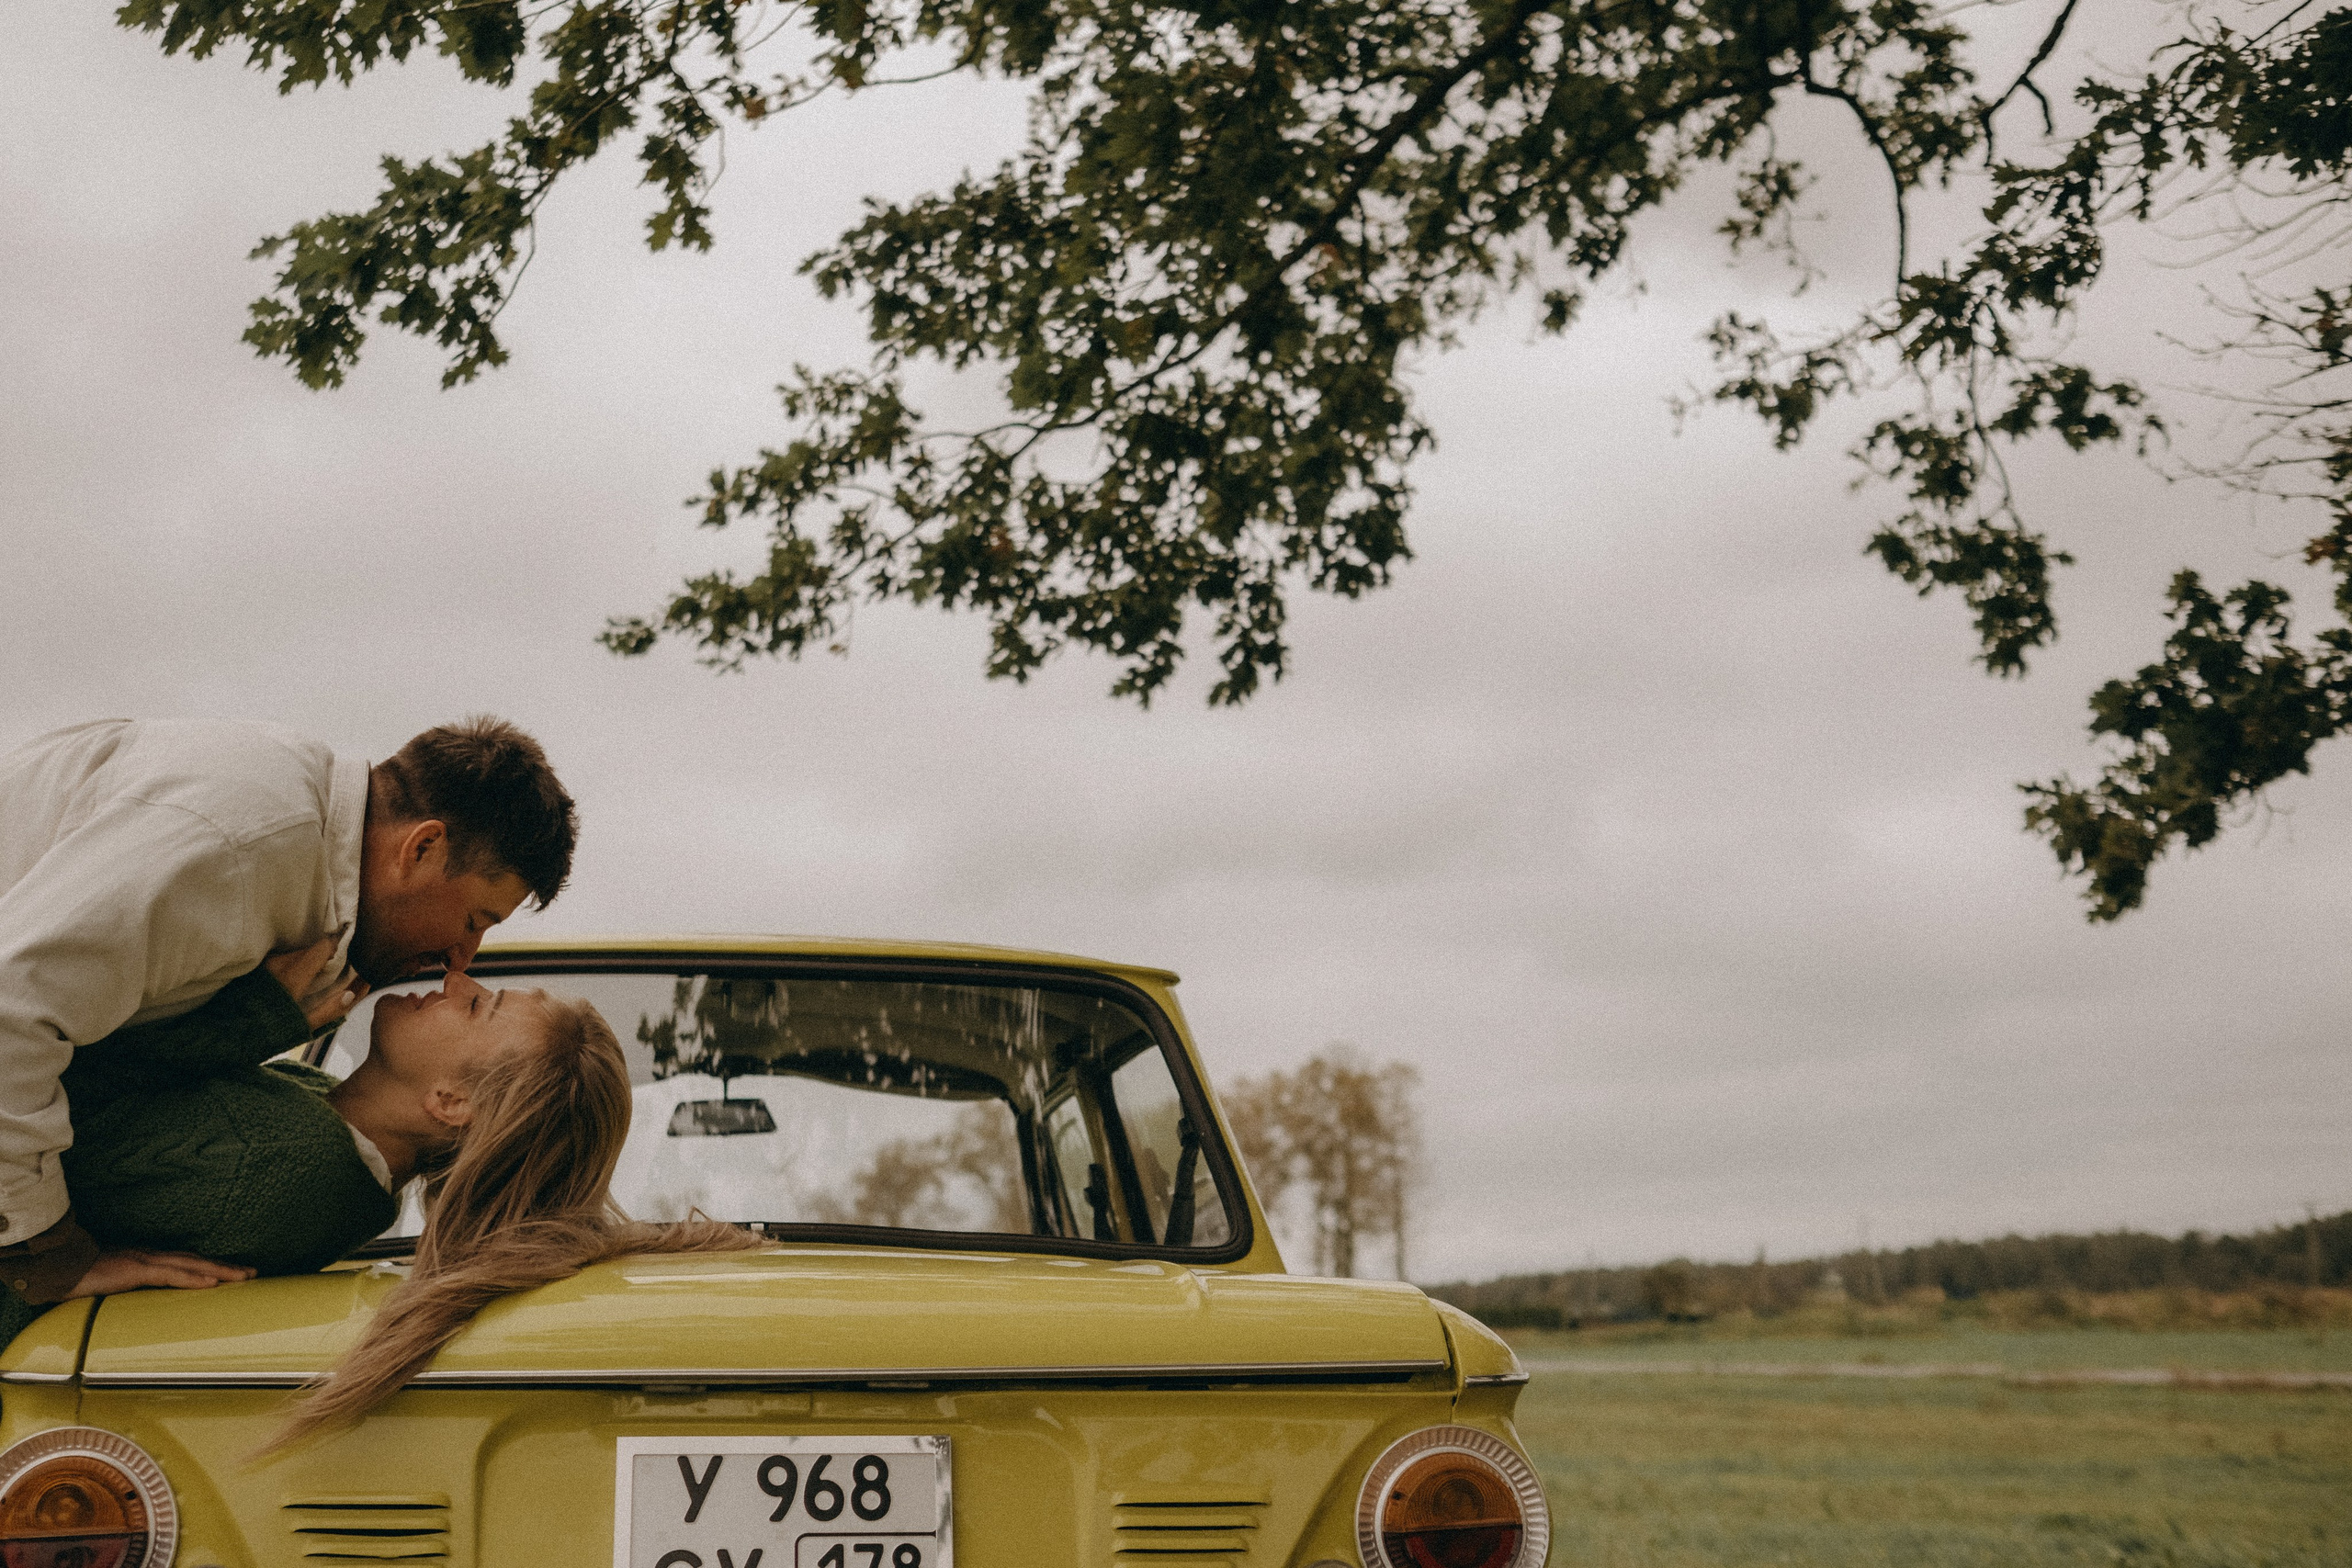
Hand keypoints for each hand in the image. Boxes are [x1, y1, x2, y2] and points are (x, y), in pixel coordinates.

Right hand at [64, 1249, 254, 1299]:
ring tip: (244, 1277)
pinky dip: (193, 1279)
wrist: (57, 1268)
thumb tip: (140, 1307)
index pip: (187, 1262)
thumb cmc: (80, 1278)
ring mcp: (144, 1261)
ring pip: (191, 1265)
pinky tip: (211, 1283)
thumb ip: (129, 1291)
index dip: (211, 1267)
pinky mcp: (135, 1269)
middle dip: (225, 1267)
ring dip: (220, 1271)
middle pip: (196, 1261)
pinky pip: (170, 1275)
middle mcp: (151, 1256)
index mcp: (147, 1260)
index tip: (234, 1273)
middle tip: (252, 1273)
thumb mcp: (112, 1285)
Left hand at [265, 937, 368, 1030]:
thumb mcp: (302, 1028)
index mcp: (292, 976)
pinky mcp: (257, 966)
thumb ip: (331, 1009)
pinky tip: (293, 985)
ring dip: (309, 963)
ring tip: (314, 982)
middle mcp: (278, 963)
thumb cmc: (265, 1034)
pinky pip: (283, 959)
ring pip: (298, 954)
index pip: (324, 946)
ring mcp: (265, 963)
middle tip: (335, 975)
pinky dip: (294, 967)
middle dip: (326, 959)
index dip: (340, 949)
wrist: (223, 1035)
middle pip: (312, 950)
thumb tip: (355, 990)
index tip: (350, 958)